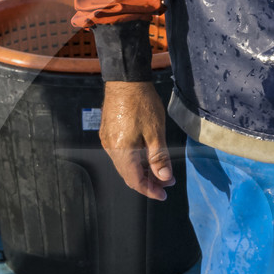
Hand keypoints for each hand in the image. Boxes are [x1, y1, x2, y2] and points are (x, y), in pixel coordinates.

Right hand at [100, 80, 174, 200]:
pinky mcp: (107, 133)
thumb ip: (159, 158)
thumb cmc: (142, 103)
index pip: (135, 180)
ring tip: (160, 170)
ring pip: (124, 165)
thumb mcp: (156, 132)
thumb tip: (164, 178)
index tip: (164, 194)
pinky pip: (120, 154)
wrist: (125, 80)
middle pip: (128, 175)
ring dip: (142, 171)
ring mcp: (107, 141)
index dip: (150, 190)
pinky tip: (146, 157)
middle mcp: (111, 149)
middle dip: (148, 181)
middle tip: (166, 182)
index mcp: (122, 151)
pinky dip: (134, 160)